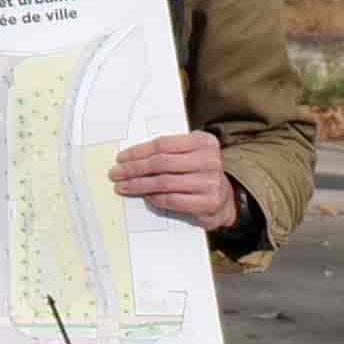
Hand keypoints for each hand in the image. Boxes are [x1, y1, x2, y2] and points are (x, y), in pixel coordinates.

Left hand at [112, 131, 241, 231]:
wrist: (227, 198)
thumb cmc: (200, 173)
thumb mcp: (191, 153)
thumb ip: (169, 152)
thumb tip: (131, 158)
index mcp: (203, 142)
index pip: (163, 144)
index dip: (138, 151)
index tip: (121, 158)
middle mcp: (209, 160)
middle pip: (161, 163)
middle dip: (134, 168)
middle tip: (116, 173)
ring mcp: (210, 182)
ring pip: (164, 182)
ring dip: (139, 185)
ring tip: (123, 186)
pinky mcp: (207, 202)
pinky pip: (172, 200)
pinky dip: (155, 199)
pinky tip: (145, 197)